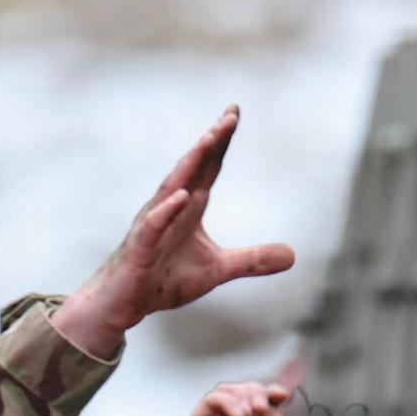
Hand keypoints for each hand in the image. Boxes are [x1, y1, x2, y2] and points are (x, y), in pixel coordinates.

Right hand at [51, 106, 295, 359]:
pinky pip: (154, 226)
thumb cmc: (164, 280)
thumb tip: (293, 256)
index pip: (209, 167)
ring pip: (172, 188)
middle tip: (229, 118)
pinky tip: (182, 197)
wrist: (123, 303)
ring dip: (189, 165)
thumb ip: (252, 260)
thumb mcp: (217, 270)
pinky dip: (167, 211)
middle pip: (193, 168)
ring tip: (207, 141)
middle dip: (211, 142)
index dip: (221, 141)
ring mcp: (153, 225)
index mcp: (190, 207)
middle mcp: (171, 207)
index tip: (234, 112)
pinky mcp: (140, 248)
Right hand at [169, 381, 293, 415]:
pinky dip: (226, 399)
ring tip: (249, 413)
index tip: (281, 394)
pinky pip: (210, 401)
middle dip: (256, 392)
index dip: (271, 394)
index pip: (260, 405)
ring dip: (242, 394)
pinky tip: (238, 415)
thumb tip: (272, 407)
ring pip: (226, 392)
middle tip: (261, 407)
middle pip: (244, 394)